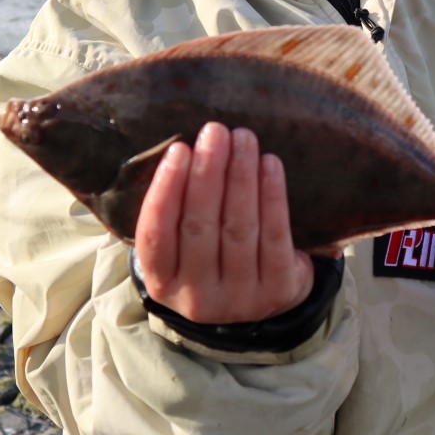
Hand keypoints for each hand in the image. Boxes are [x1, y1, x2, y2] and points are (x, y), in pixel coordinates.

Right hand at [134, 121, 313, 324]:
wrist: (263, 303)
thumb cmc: (215, 258)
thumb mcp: (184, 250)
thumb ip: (176, 211)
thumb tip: (185, 149)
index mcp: (163, 284)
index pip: (156, 235)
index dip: (166, 190)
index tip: (179, 149)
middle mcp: (197, 298)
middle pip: (199, 227)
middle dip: (207, 173)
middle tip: (215, 131)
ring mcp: (239, 298)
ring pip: (238, 228)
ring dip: (241, 176)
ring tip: (244, 138)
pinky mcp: (278, 290)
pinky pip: (274, 236)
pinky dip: (272, 196)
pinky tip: (270, 164)